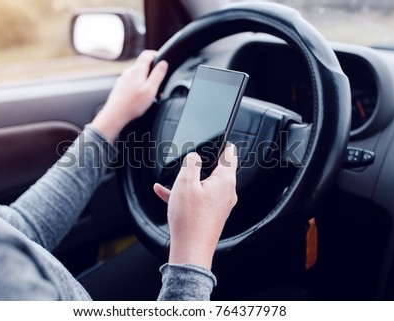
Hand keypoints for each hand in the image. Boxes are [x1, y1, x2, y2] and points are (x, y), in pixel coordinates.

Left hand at [91, 50, 167, 143]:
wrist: (115, 115)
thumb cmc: (132, 105)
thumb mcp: (150, 89)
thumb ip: (157, 75)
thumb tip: (163, 63)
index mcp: (137, 70)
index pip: (147, 54)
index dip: (156, 55)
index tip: (162, 60)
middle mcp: (129, 72)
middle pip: (142, 64)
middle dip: (152, 70)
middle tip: (159, 82)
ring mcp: (123, 79)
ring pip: (137, 74)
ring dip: (146, 79)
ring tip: (150, 92)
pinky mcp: (121, 86)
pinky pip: (132, 81)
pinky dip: (139, 85)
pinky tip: (140, 96)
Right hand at [153, 144, 237, 269]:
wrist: (190, 250)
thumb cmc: (190, 220)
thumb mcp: (185, 183)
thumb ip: (191, 163)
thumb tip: (194, 157)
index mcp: (225, 181)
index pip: (230, 155)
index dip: (223, 143)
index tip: (221, 136)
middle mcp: (226, 193)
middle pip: (214, 170)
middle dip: (198, 165)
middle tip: (185, 163)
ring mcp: (219, 205)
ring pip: (202, 185)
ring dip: (186, 182)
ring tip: (169, 182)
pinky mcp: (211, 214)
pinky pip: (197, 199)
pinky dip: (184, 194)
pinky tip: (163, 192)